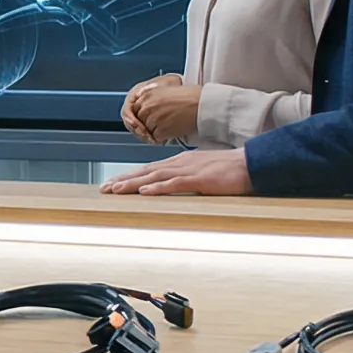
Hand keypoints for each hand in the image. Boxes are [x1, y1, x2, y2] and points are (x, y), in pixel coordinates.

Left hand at [101, 148, 251, 196]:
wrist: (249, 163)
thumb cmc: (228, 169)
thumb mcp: (201, 170)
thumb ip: (185, 176)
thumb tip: (172, 184)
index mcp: (179, 162)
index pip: (149, 169)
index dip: (129, 176)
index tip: (113, 184)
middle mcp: (179, 163)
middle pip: (145, 171)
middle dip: (123, 180)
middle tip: (104, 188)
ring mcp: (188, 170)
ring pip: (154, 176)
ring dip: (133, 183)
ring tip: (115, 190)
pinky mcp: (198, 179)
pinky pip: (174, 184)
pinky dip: (157, 187)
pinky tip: (144, 191)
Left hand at [120, 75, 198, 142]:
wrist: (202, 104)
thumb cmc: (188, 96)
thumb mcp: (164, 90)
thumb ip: (150, 98)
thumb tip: (140, 107)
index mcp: (146, 95)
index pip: (136, 111)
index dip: (146, 116)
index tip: (155, 117)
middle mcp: (147, 106)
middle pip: (141, 122)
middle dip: (150, 125)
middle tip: (165, 123)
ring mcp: (153, 119)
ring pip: (148, 131)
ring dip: (157, 131)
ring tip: (171, 125)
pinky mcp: (161, 130)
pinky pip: (156, 138)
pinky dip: (164, 137)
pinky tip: (173, 130)